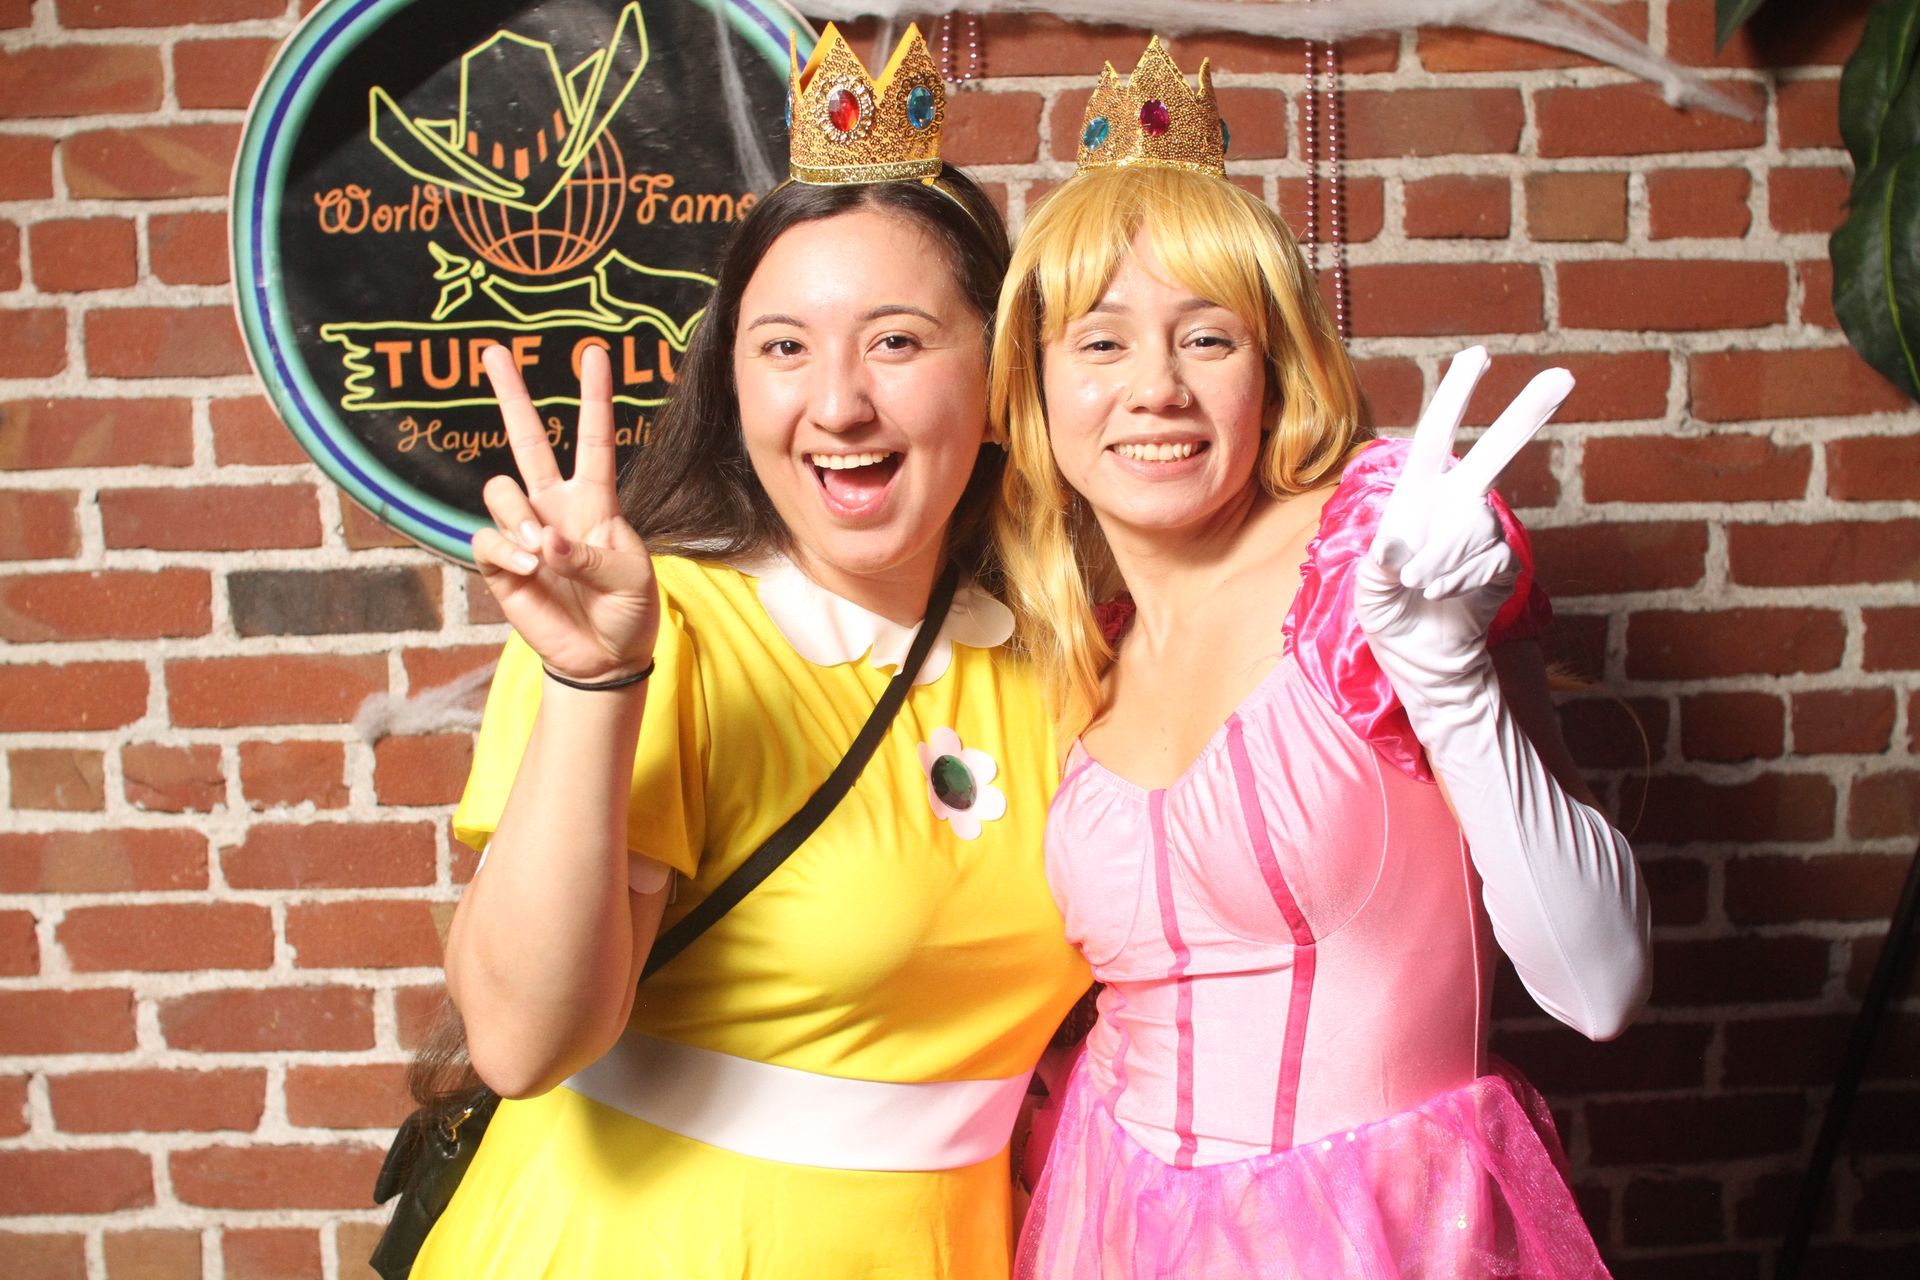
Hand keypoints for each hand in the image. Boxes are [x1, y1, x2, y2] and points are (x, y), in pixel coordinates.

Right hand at [470, 344, 659, 681]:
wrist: (605, 656)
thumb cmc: (627, 609)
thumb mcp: (629, 578)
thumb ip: (589, 556)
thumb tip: (542, 541)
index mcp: (596, 500)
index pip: (593, 439)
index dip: (593, 397)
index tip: (594, 354)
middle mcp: (554, 506)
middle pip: (527, 440)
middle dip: (510, 395)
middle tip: (493, 351)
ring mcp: (523, 532)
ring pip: (500, 491)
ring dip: (517, 516)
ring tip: (540, 551)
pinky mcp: (500, 564)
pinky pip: (485, 539)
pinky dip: (505, 550)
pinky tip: (529, 567)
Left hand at [1356, 347, 1571, 681]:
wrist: (1421, 657)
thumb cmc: (1388, 613)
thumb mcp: (1367, 589)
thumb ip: (1377, 566)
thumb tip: (1394, 546)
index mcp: (1418, 495)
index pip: (1436, 437)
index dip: (1455, 396)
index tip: (1478, 354)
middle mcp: (1457, 503)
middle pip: (1494, 455)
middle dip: (1527, 416)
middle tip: (1564, 375)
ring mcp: (1484, 531)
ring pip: (1471, 531)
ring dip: (1441, 563)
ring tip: (1420, 587)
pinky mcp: (1504, 563)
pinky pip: (1486, 562)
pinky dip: (1458, 582)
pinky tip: (1442, 596)